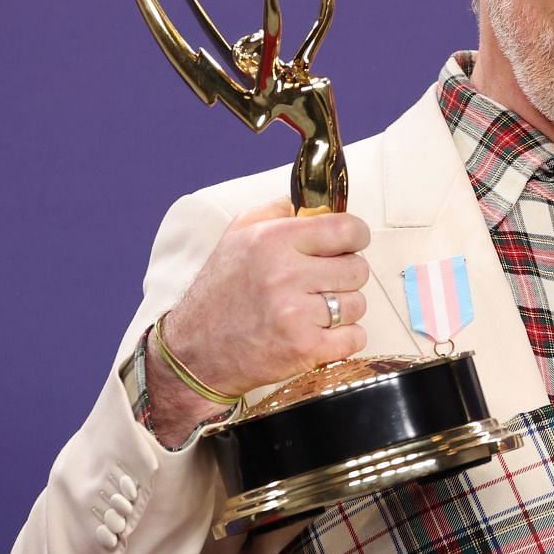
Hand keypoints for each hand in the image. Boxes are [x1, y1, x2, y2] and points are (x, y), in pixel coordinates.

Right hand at [149, 199, 370, 440]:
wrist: (195, 351)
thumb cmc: (219, 293)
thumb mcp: (238, 235)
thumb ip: (278, 211)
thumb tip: (317, 202)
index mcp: (272, 240)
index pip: (347, 229)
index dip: (355, 237)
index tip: (350, 244)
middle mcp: (285, 274)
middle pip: (358, 269)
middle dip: (345, 276)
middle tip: (321, 284)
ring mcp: (296, 314)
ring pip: (358, 304)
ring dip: (343, 309)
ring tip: (313, 311)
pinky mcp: (304, 348)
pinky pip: (355, 338)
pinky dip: (343, 339)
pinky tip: (319, 334)